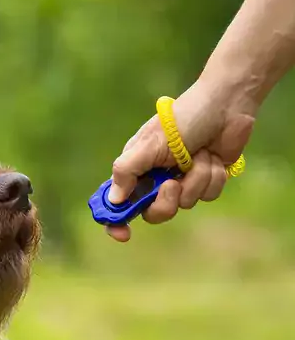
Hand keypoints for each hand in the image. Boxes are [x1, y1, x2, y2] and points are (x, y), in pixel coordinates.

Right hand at [106, 79, 255, 241]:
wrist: (225, 105)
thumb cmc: (183, 118)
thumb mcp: (149, 143)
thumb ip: (127, 171)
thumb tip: (113, 200)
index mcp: (135, 168)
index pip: (118, 201)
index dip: (116, 220)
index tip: (123, 234)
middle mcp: (155, 178)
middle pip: (154, 212)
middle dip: (167, 201)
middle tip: (173, 184)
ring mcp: (182, 180)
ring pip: (185, 204)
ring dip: (196, 180)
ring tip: (199, 155)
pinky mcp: (205, 180)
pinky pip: (207, 195)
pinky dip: (212, 177)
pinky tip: (213, 157)